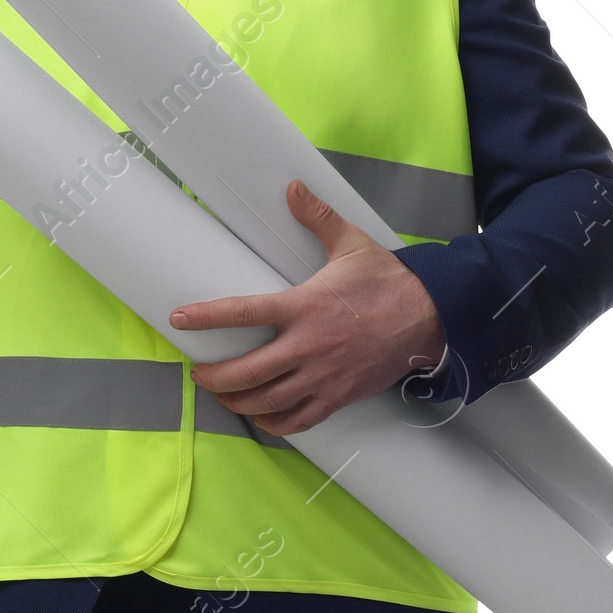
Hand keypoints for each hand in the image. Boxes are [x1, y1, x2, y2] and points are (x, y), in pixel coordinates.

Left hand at [169, 179, 446, 434]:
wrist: (431, 316)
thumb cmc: (389, 281)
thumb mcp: (351, 244)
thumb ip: (318, 217)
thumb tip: (294, 188)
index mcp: (304, 306)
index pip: (243, 312)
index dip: (206, 317)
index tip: (180, 319)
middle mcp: (309, 346)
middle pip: (246, 373)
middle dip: (214, 377)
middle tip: (200, 372)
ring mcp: (323, 376)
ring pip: (267, 401)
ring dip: (238, 402)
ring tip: (224, 395)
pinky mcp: (339, 396)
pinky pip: (298, 420)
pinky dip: (275, 423)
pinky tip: (263, 417)